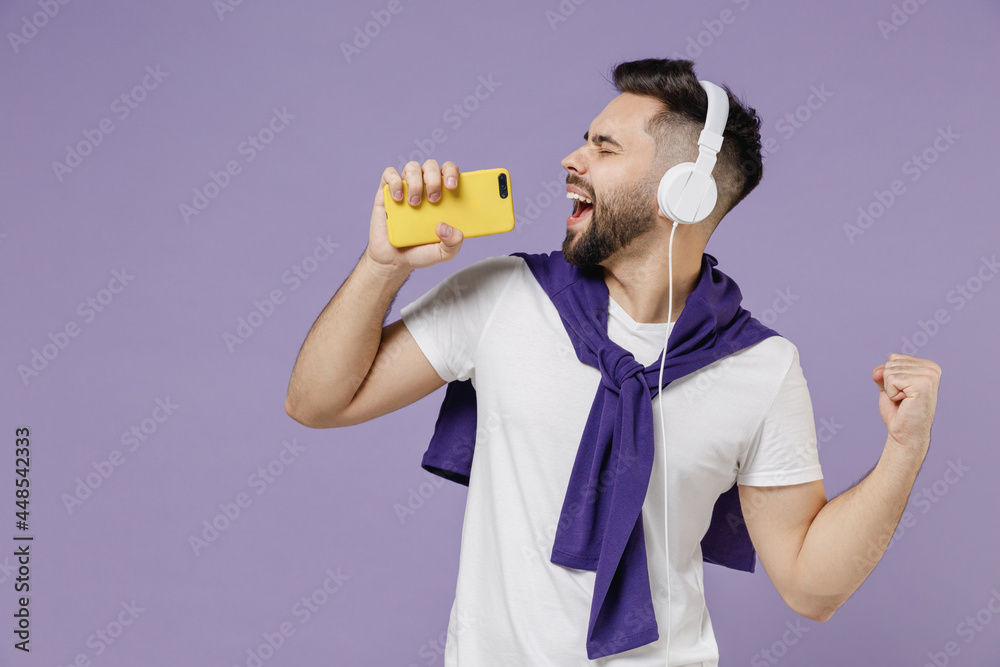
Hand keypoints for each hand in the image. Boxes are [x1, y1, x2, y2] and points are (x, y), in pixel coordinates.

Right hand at [365, 159, 463, 274]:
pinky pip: (389, 174)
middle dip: (434, 178)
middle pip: (431, 165)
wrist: (394, 260)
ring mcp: (406, 188)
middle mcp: (425, 187)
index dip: (452, 172)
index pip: (449, 171)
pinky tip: (398, 199)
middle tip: (434, 199)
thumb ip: (453, 243)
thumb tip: (448, 227)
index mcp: (443, 195)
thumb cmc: (421, 252)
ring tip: (414, 203)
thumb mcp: (443, 253)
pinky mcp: (387, 192)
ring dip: (415, 182)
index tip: (452, 187)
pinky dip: (394, 182)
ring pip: (412, 167)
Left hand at [871, 353, 940, 455]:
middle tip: (902, 398)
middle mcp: (932, 368)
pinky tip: (904, 402)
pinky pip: (891, 379)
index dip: (890, 377)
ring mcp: (929, 375)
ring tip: (904, 400)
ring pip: (889, 371)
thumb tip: (878, 371)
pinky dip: (891, 393)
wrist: (906, 433)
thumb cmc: (899, 411)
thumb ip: (882, 373)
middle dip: (889, 383)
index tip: (902, 392)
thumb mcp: (888, 386)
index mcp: (927, 366)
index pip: (893, 358)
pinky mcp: (923, 383)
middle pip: (890, 363)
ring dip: (890, 389)